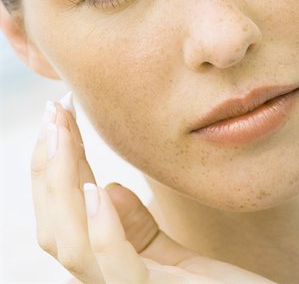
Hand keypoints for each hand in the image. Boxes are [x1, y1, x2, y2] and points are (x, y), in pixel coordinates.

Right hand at [31, 94, 276, 283]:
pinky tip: (96, 189)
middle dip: (49, 164)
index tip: (59, 117)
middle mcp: (104, 281)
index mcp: (105, 268)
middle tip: (54, 112)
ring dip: (62, 182)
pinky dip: (103, 230)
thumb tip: (103, 187)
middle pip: (56, 227)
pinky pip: (119, 270)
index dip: (53, 165)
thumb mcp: (169, 256)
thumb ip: (136, 229)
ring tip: (62, 134)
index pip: (64, 214)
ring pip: (73, 244)